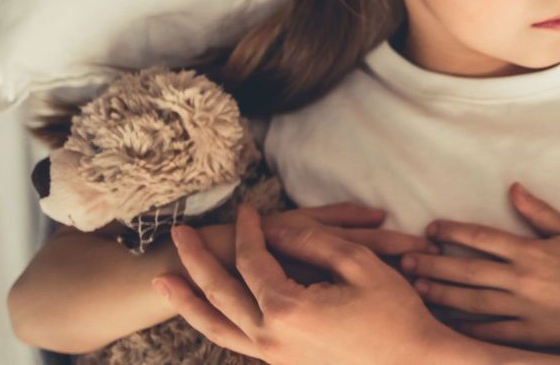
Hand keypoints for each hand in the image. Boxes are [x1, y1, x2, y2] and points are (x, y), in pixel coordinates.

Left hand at [157, 205, 463, 364]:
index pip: (254, 261)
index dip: (251, 231)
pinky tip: (207, 314)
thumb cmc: (396, 314)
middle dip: (195, 261)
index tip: (249, 208)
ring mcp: (273, 358)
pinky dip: (215, 326)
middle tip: (176, 235)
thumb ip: (314, 241)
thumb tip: (277, 229)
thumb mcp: (360, 264)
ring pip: (217, 328)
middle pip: (220, 294)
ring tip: (162, 283)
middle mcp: (270, 338)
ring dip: (188, 303)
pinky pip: (237, 344)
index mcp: (288, 310)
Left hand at [401, 183, 559, 350]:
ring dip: (441, 296)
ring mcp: (524, 311)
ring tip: (417, 290)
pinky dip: (466, 329)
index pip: (481, 238)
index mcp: (531, 252)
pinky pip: (490, 334)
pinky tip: (446, 323)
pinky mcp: (529, 337)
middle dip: (433, 266)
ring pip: (472, 304)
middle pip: (467, 272)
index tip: (430, 229)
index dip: (452, 232)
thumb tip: (513, 188)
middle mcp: (522, 281)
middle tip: (407, 262)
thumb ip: (539, 212)